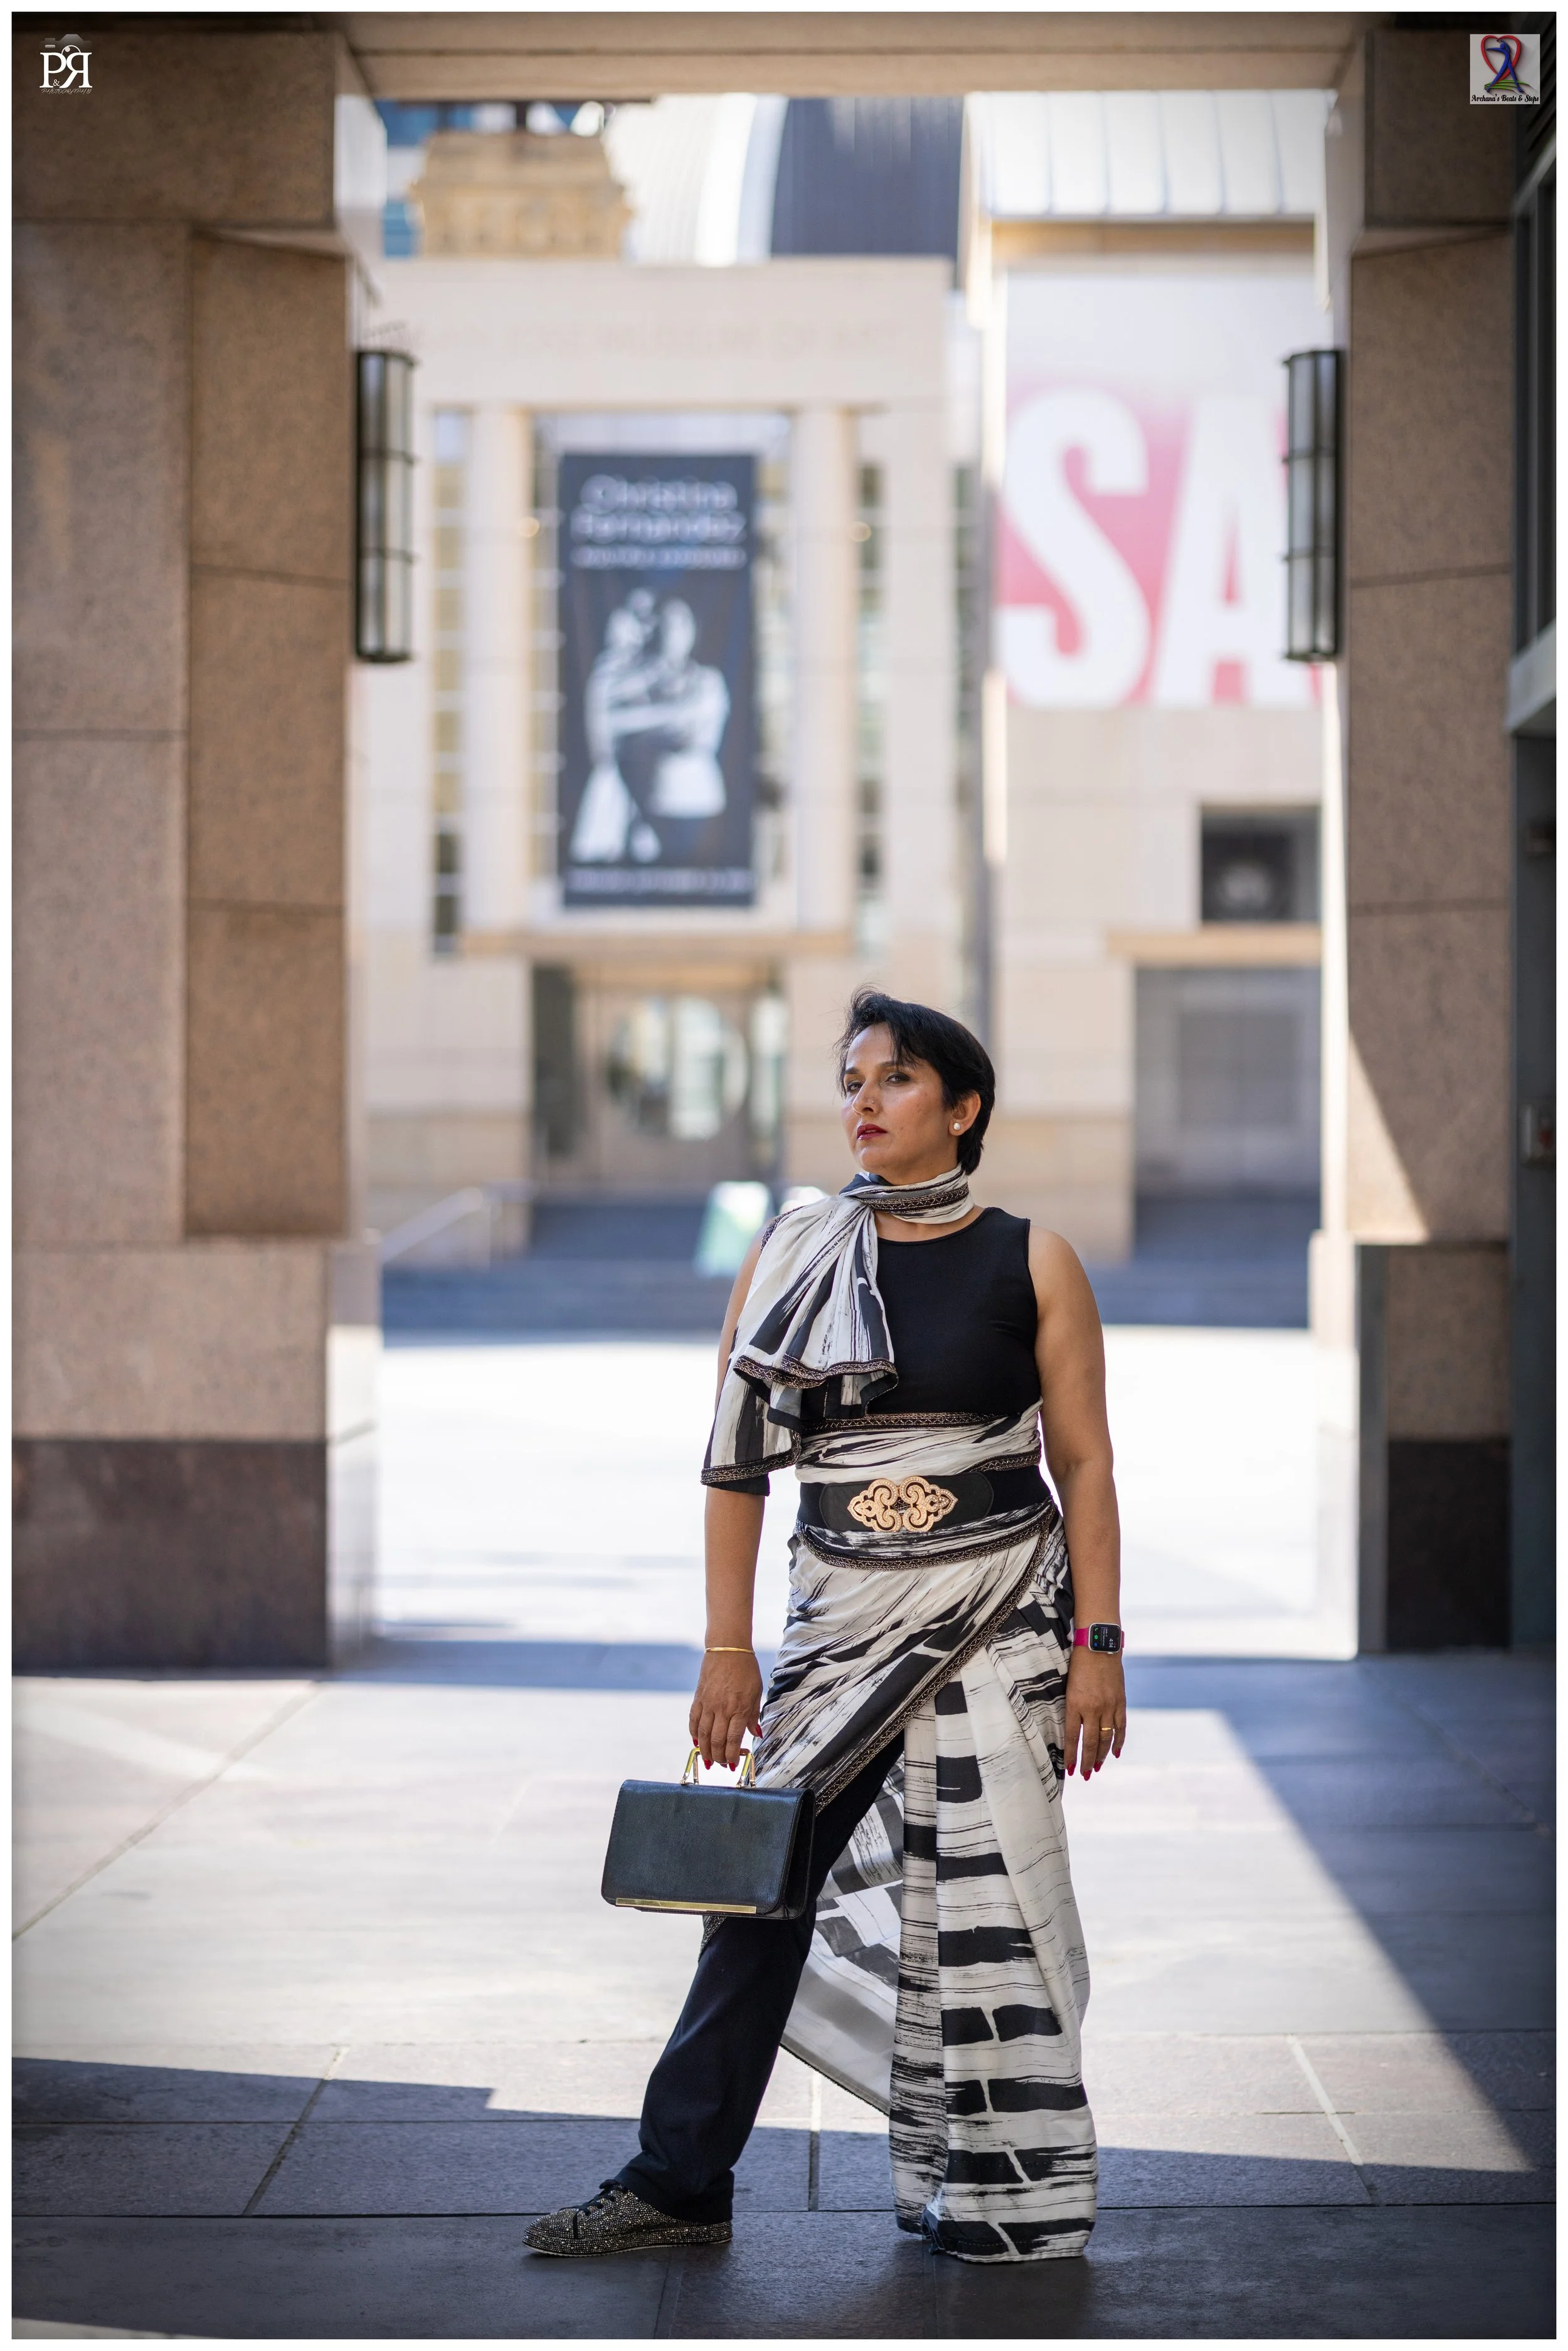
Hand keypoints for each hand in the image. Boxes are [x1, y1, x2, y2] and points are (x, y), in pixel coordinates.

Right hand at [690, 1649, 762, 1770]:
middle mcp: (722, 1708)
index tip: (733, 1763)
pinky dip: (694, 1733)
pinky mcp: (698, 1698)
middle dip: (719, 1757)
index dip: (732, 1755)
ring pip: (703, 1734)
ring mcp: (708, 1703)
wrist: (727, 1648)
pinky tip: (696, 1742)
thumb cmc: (746, 1669)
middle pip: (717, 1741)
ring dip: (705, 1751)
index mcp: (739, 1708)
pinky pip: (693, 1720)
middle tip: (721, 1765)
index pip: (733, 1739)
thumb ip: (753, 1715)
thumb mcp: (756, 1691)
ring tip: (708, 1761)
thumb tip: (756, 1734)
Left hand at [1064, 1650, 1125, 1779]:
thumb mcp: (1068, 1686)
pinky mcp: (1120, 1702)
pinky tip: (1114, 1753)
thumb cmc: (1079, 1664)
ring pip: (1105, 1738)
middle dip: (1086, 1761)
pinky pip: (1120, 1727)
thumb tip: (1072, 1729)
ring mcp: (1108, 1706)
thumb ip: (1072, 1707)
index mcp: (1075, 1704)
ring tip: (1096, 1768)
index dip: (1071, 1755)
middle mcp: (1092, 1708)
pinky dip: (1118, 1742)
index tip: (1070, 1769)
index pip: (1072, 1737)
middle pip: (1090, 1742)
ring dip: (1101, 1756)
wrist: (1099, 1646)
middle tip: (1084, 1775)